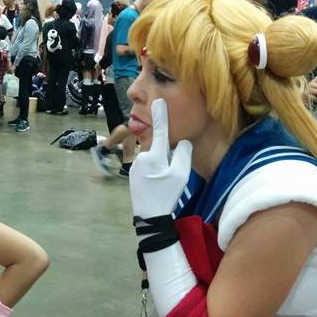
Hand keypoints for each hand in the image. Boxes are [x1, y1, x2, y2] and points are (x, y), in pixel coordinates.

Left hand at [129, 98, 191, 218]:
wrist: (149, 216)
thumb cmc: (166, 194)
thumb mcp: (181, 174)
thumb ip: (183, 154)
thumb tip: (182, 142)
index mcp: (155, 154)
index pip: (161, 130)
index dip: (161, 114)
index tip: (158, 99)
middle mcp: (142, 156)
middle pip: (160, 149)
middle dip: (167, 157)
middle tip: (170, 177)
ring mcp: (135, 164)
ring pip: (154, 158)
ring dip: (161, 165)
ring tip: (162, 184)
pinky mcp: (132, 173)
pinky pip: (148, 166)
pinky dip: (154, 172)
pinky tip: (156, 185)